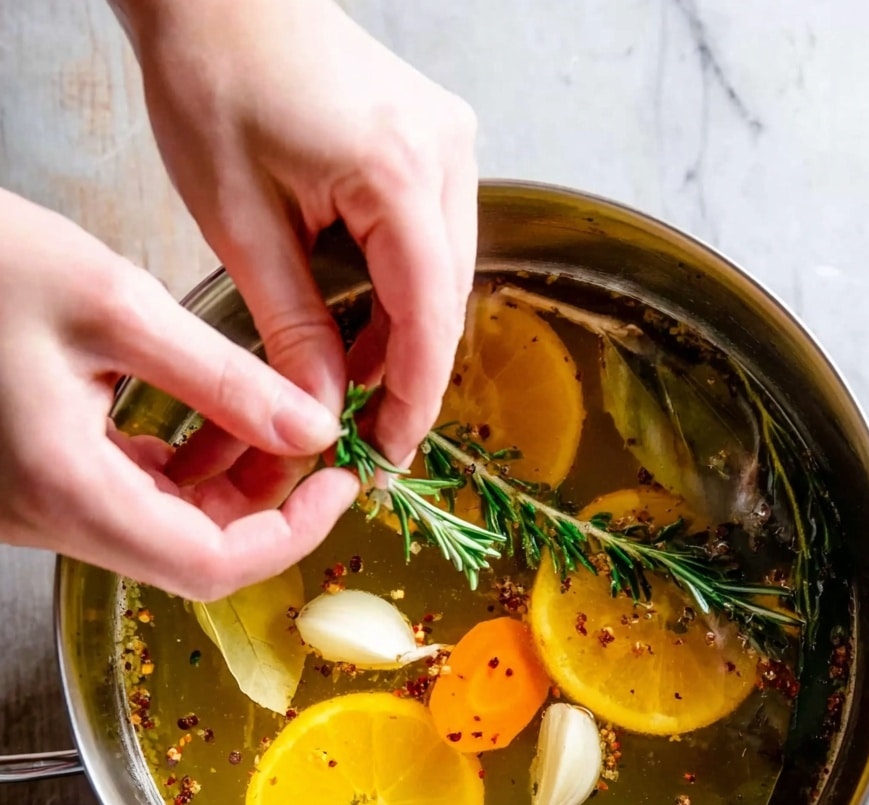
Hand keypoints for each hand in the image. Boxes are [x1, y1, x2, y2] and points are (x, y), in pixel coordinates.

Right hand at [0, 190, 357, 599]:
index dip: (292, 534)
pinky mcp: (38, 481)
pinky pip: (131, 496)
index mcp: (68, 490)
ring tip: (272, 414)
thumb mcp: (116, 304)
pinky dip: (185, 466)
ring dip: (231, 481)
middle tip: (314, 441)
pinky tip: (211, 416)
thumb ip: (223, 378)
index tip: (341, 483)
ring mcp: (40, 506)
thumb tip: (311, 429)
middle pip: (194, 552)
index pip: (209, 565)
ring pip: (167, 526)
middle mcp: (50, 517)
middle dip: (270, 503)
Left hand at [117, 0, 477, 490]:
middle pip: (445, 302)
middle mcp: (445, 156)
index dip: (413, 397)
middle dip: (408, 375)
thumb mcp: (240, 221)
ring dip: (403, 338)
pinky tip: (363, 329)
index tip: (388, 454)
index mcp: (399, 174)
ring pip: (443, 278)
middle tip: (366, 435)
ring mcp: (448, 144)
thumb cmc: (215, 81)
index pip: (428, 317)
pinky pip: (432, 244)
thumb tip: (323, 408)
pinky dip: (401, 295)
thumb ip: (291, 323)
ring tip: (352, 389)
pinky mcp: (434, 144)